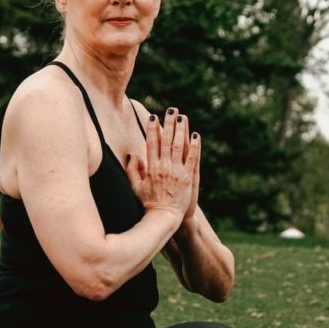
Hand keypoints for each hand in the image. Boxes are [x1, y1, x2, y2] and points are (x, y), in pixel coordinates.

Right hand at [125, 108, 199, 222]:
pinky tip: (196, 135)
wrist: (164, 218)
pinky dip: (194, 146)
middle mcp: (164, 166)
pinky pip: (192, 158)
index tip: (153, 117)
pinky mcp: (188, 177)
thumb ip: (132, 170)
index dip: (152, 129)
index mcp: (151, 167)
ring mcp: (177, 171)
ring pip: (180, 145)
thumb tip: (132, 155)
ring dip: (181, 129)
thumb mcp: (135, 187)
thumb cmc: (148, 204)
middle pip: (167, 140)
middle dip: (168, 123)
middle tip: (171, 109)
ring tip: (182, 117)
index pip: (151, 143)